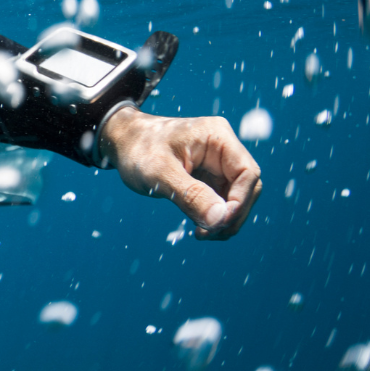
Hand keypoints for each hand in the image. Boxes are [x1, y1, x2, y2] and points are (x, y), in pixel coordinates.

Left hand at [97, 106, 261, 239]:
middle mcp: (223, 149)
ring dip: (223, 221)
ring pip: (236, 200)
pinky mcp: (210, 179)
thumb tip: (220, 220)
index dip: (240, 201)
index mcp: (217, 137)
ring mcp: (218, 165)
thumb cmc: (138, 149)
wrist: (122, 143)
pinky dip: (214, 219)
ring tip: (201, 234)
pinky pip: (222, 203)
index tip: (220, 222)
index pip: (247, 172)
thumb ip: (190, 195)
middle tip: (208, 234)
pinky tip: (199, 229)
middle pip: (246, 189)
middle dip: (231, 215)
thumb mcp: (159, 173)